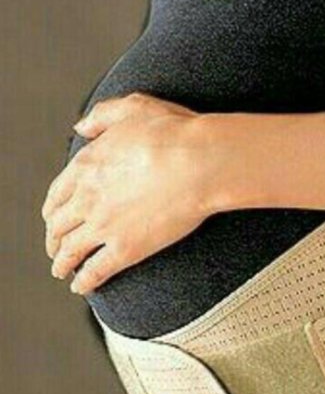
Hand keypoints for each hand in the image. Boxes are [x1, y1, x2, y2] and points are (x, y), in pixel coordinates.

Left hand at [41, 92, 213, 294]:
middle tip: (56, 246)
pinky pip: (94, 272)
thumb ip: (103, 115)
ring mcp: (104, 226)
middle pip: (58, 226)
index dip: (52, 209)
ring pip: (70, 251)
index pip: (57, 194)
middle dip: (54, 238)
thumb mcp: (135, 107)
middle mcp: (87, 198)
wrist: (203, 162)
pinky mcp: (125, 249)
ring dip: (62, 262)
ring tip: (63, 269)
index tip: (54, 217)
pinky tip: (82, 285)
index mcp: (87, 164)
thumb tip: (81, 127)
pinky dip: (83, 282)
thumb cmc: (177, 133)